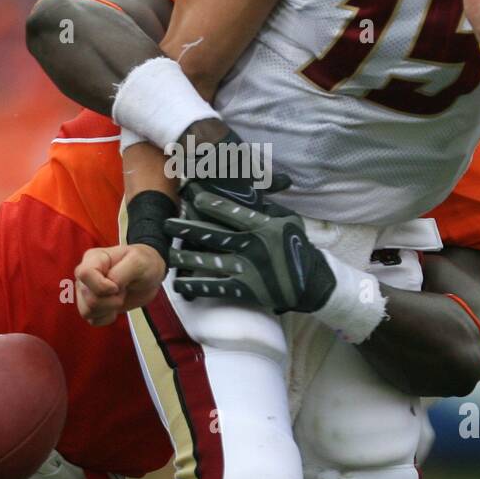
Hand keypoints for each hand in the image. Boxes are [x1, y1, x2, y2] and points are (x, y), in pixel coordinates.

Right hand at [74, 243, 166, 325]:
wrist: (149, 276)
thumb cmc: (143, 263)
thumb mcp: (138, 262)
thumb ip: (120, 273)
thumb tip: (108, 288)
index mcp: (93, 259)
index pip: (84, 273)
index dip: (101, 285)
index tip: (117, 287)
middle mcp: (85, 276)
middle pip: (89, 298)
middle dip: (112, 299)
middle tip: (124, 288)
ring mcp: (86, 292)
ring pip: (87, 312)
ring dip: (109, 309)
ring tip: (120, 296)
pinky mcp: (91, 306)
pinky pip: (93, 320)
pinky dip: (107, 317)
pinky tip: (116, 307)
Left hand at [165, 189, 334, 312]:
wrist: (312, 282)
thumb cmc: (298, 247)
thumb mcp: (288, 221)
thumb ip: (268, 208)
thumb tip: (252, 189)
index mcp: (263, 226)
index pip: (232, 212)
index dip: (210, 204)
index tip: (191, 197)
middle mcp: (253, 246)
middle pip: (213, 235)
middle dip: (188, 229)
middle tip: (167, 224)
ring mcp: (248, 268)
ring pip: (210, 261)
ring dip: (187, 258)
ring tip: (169, 254)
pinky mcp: (246, 289)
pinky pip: (218, 287)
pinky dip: (198, 287)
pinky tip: (181, 285)